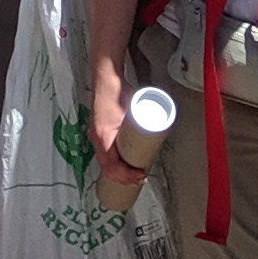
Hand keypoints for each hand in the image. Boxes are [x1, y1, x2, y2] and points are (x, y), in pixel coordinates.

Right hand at [85, 53, 133, 185]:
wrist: (106, 79)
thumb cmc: (117, 94)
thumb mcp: (132, 110)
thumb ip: (143, 121)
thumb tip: (160, 133)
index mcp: (102, 136)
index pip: (110, 165)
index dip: (126, 175)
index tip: (142, 175)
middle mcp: (96, 138)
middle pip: (106, 168)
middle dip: (122, 178)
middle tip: (140, 179)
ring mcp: (97, 136)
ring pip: (105, 162)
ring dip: (119, 172)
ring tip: (135, 175)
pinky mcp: (101, 132)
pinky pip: (106, 154)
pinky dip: (115, 164)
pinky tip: (125, 165)